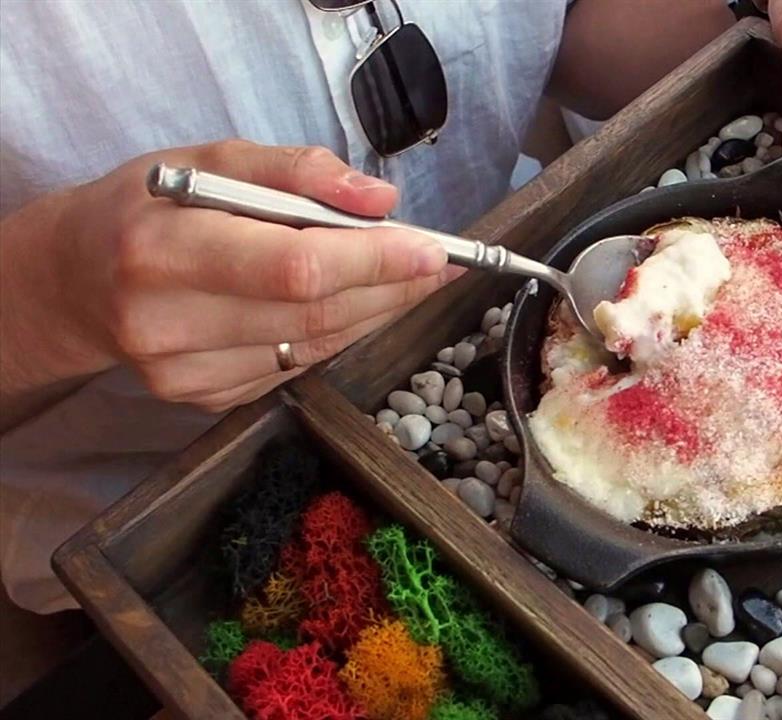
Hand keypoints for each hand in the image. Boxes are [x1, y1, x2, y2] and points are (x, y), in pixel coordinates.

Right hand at [0, 140, 451, 414]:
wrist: (72, 281)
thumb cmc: (145, 209)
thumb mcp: (207, 159)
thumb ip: (295, 170)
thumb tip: (381, 201)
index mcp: (163, 249)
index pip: (295, 267)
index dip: (373, 263)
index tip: (433, 250)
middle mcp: (168, 323)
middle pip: (315, 315)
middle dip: (392, 287)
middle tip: (439, 263)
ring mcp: (184, 374)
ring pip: (315, 347)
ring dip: (377, 312)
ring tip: (413, 279)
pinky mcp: (202, 399)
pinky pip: (296, 367)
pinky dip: (338, 334)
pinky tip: (356, 306)